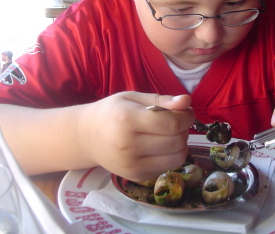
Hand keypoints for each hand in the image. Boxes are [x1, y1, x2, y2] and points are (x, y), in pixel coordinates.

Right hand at [77, 91, 194, 181]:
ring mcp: (132, 165)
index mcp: (127, 120)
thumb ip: (161, 100)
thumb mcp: (133, 98)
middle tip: (177, 121)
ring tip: (170, 134)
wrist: (87, 137)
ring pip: (177, 157)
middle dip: (184, 129)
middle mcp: (129, 146)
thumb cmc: (112, 112)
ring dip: (181, 144)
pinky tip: (159, 146)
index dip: (186, 117)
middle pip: (176, 141)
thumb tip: (187, 101)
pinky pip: (167, 167)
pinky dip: (170, 155)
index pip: (171, 123)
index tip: (186, 111)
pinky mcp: (136, 177)